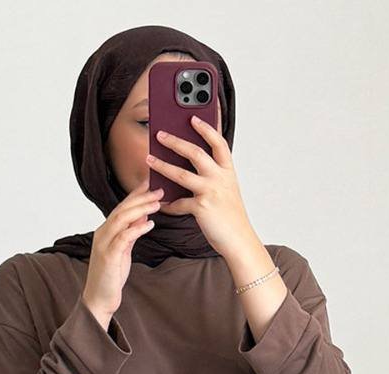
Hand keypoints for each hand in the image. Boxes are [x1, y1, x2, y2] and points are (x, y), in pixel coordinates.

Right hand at [82, 180, 163, 322]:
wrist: (99, 299)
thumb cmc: (111, 277)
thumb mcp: (124, 251)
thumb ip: (131, 234)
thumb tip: (143, 217)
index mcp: (105, 231)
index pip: (121, 207)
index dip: (136, 194)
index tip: (150, 183)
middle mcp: (102, 234)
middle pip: (122, 209)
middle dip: (141, 197)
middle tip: (159, 190)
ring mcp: (104, 244)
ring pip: (122, 219)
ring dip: (141, 209)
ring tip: (157, 203)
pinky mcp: (109, 256)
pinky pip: (124, 237)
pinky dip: (137, 228)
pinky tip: (150, 224)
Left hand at [145, 114, 256, 259]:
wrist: (239, 241)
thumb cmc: (231, 217)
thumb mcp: (226, 191)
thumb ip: (212, 178)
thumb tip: (188, 168)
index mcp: (227, 172)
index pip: (218, 143)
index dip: (206, 129)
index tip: (193, 117)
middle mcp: (220, 178)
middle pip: (195, 153)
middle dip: (175, 141)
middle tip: (160, 134)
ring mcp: (211, 192)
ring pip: (182, 174)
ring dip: (163, 165)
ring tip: (149, 159)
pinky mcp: (201, 208)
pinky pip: (179, 203)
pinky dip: (168, 204)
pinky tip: (160, 203)